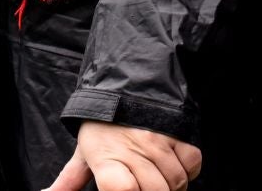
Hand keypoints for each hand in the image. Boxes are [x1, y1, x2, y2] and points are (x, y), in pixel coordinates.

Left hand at [44, 122, 201, 190]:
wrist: (127, 81)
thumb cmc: (103, 125)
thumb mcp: (83, 152)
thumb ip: (69, 180)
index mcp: (106, 158)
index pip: (122, 190)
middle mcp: (134, 149)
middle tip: (145, 185)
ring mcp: (159, 139)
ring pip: (176, 181)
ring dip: (172, 187)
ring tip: (160, 180)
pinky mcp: (180, 130)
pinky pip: (193, 164)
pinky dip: (187, 172)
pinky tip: (174, 166)